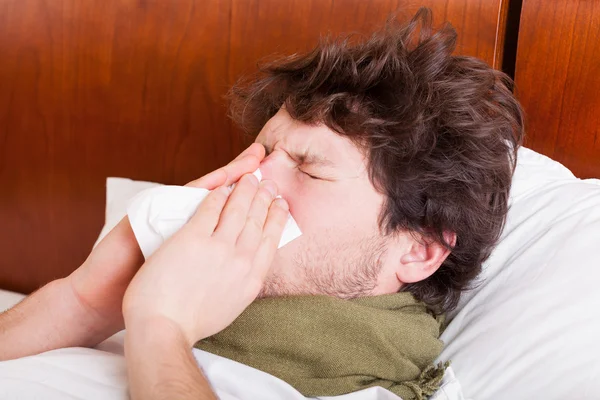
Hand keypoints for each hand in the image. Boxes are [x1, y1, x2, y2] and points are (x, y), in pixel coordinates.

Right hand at [68, 143, 265, 341]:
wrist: (109, 300)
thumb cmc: (151, 295)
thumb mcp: (192, 277)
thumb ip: (216, 264)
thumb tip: (248, 261)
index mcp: (199, 238)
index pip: (233, 215)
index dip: (254, 202)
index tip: (278, 191)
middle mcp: (185, 223)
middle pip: (225, 196)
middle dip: (248, 179)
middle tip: (267, 158)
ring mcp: (166, 216)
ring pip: (205, 188)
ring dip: (231, 172)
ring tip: (253, 158)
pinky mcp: (148, 213)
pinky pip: (181, 196)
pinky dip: (205, 185)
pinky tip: (224, 175)